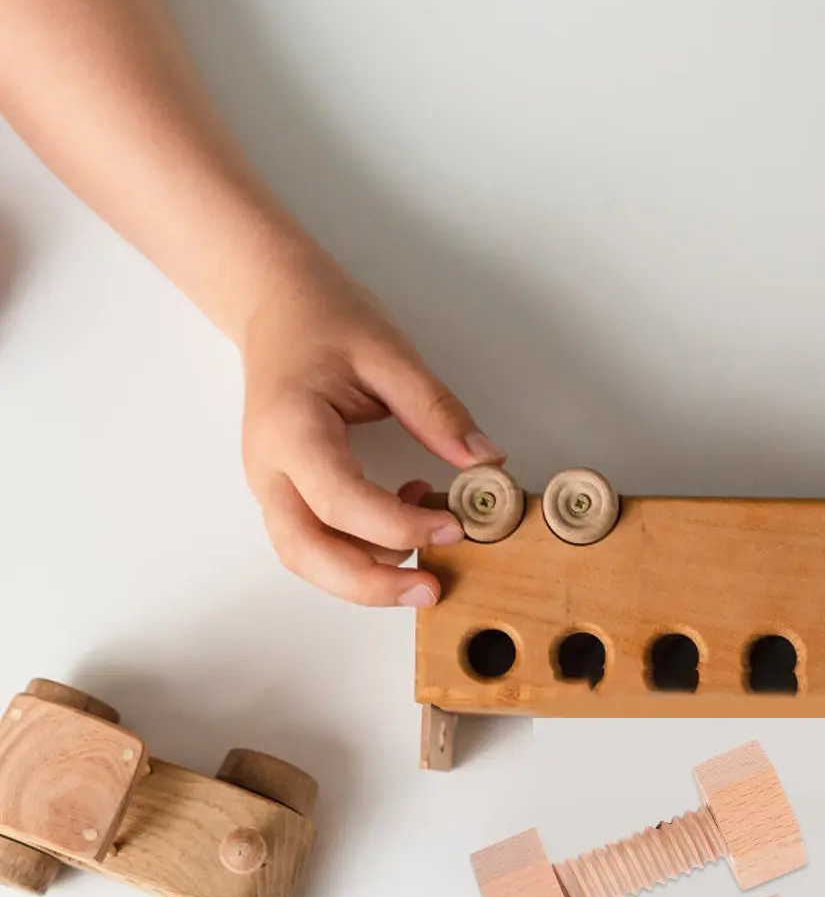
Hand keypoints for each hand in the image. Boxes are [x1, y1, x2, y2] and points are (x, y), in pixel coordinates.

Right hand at [239, 270, 501, 605]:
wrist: (277, 308)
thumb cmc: (324, 321)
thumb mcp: (389, 352)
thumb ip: (436, 410)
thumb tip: (485, 461)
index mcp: (290, 427)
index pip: (340, 500)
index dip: (398, 525)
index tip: (453, 526)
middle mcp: (269, 467)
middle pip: (305, 552)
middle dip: (370, 584)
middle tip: (431, 588)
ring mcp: (271, 486)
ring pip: (307, 559)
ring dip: (366, 573)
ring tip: (426, 534)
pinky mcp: (287, 495)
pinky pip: (317, 545)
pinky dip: (361, 552)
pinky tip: (405, 517)